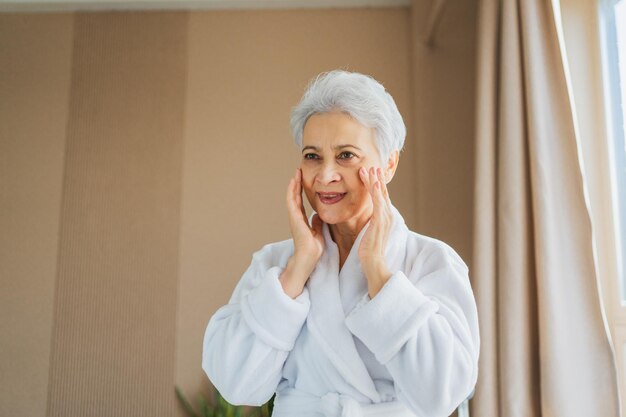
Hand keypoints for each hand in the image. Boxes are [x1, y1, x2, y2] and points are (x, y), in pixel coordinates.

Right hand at [280, 168, 324, 297]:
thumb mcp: (318, 231)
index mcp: (302, 220)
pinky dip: (292, 192)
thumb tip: (318, 215)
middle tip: (299, 170)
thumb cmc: (314, 248)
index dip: (301, 190)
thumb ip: (317, 223)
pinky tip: (294, 182)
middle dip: (297, 184)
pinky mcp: (294, 219)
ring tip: (296, 173)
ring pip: (292, 197)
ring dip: (294, 184)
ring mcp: (294, 218)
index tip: (303, 179)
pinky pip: (292, 202)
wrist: (309, 257)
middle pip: (295, 197)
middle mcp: (296, 217)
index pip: (300, 201)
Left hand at [358, 167, 392, 296]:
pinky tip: (374, 184)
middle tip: (371, 165)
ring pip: (381, 195)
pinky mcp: (380, 222)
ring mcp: (385, 219)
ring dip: (376, 181)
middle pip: (383, 193)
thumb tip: (364, 217)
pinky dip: (377, 192)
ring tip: (370, 169)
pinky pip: (379, 204)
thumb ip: (369, 222)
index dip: (376, 184)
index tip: (369, 173)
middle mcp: (387, 216)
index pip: (381, 197)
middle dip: (377, 179)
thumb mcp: (368, 232)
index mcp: (384, 217)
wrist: (373, 263)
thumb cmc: (369, 250)